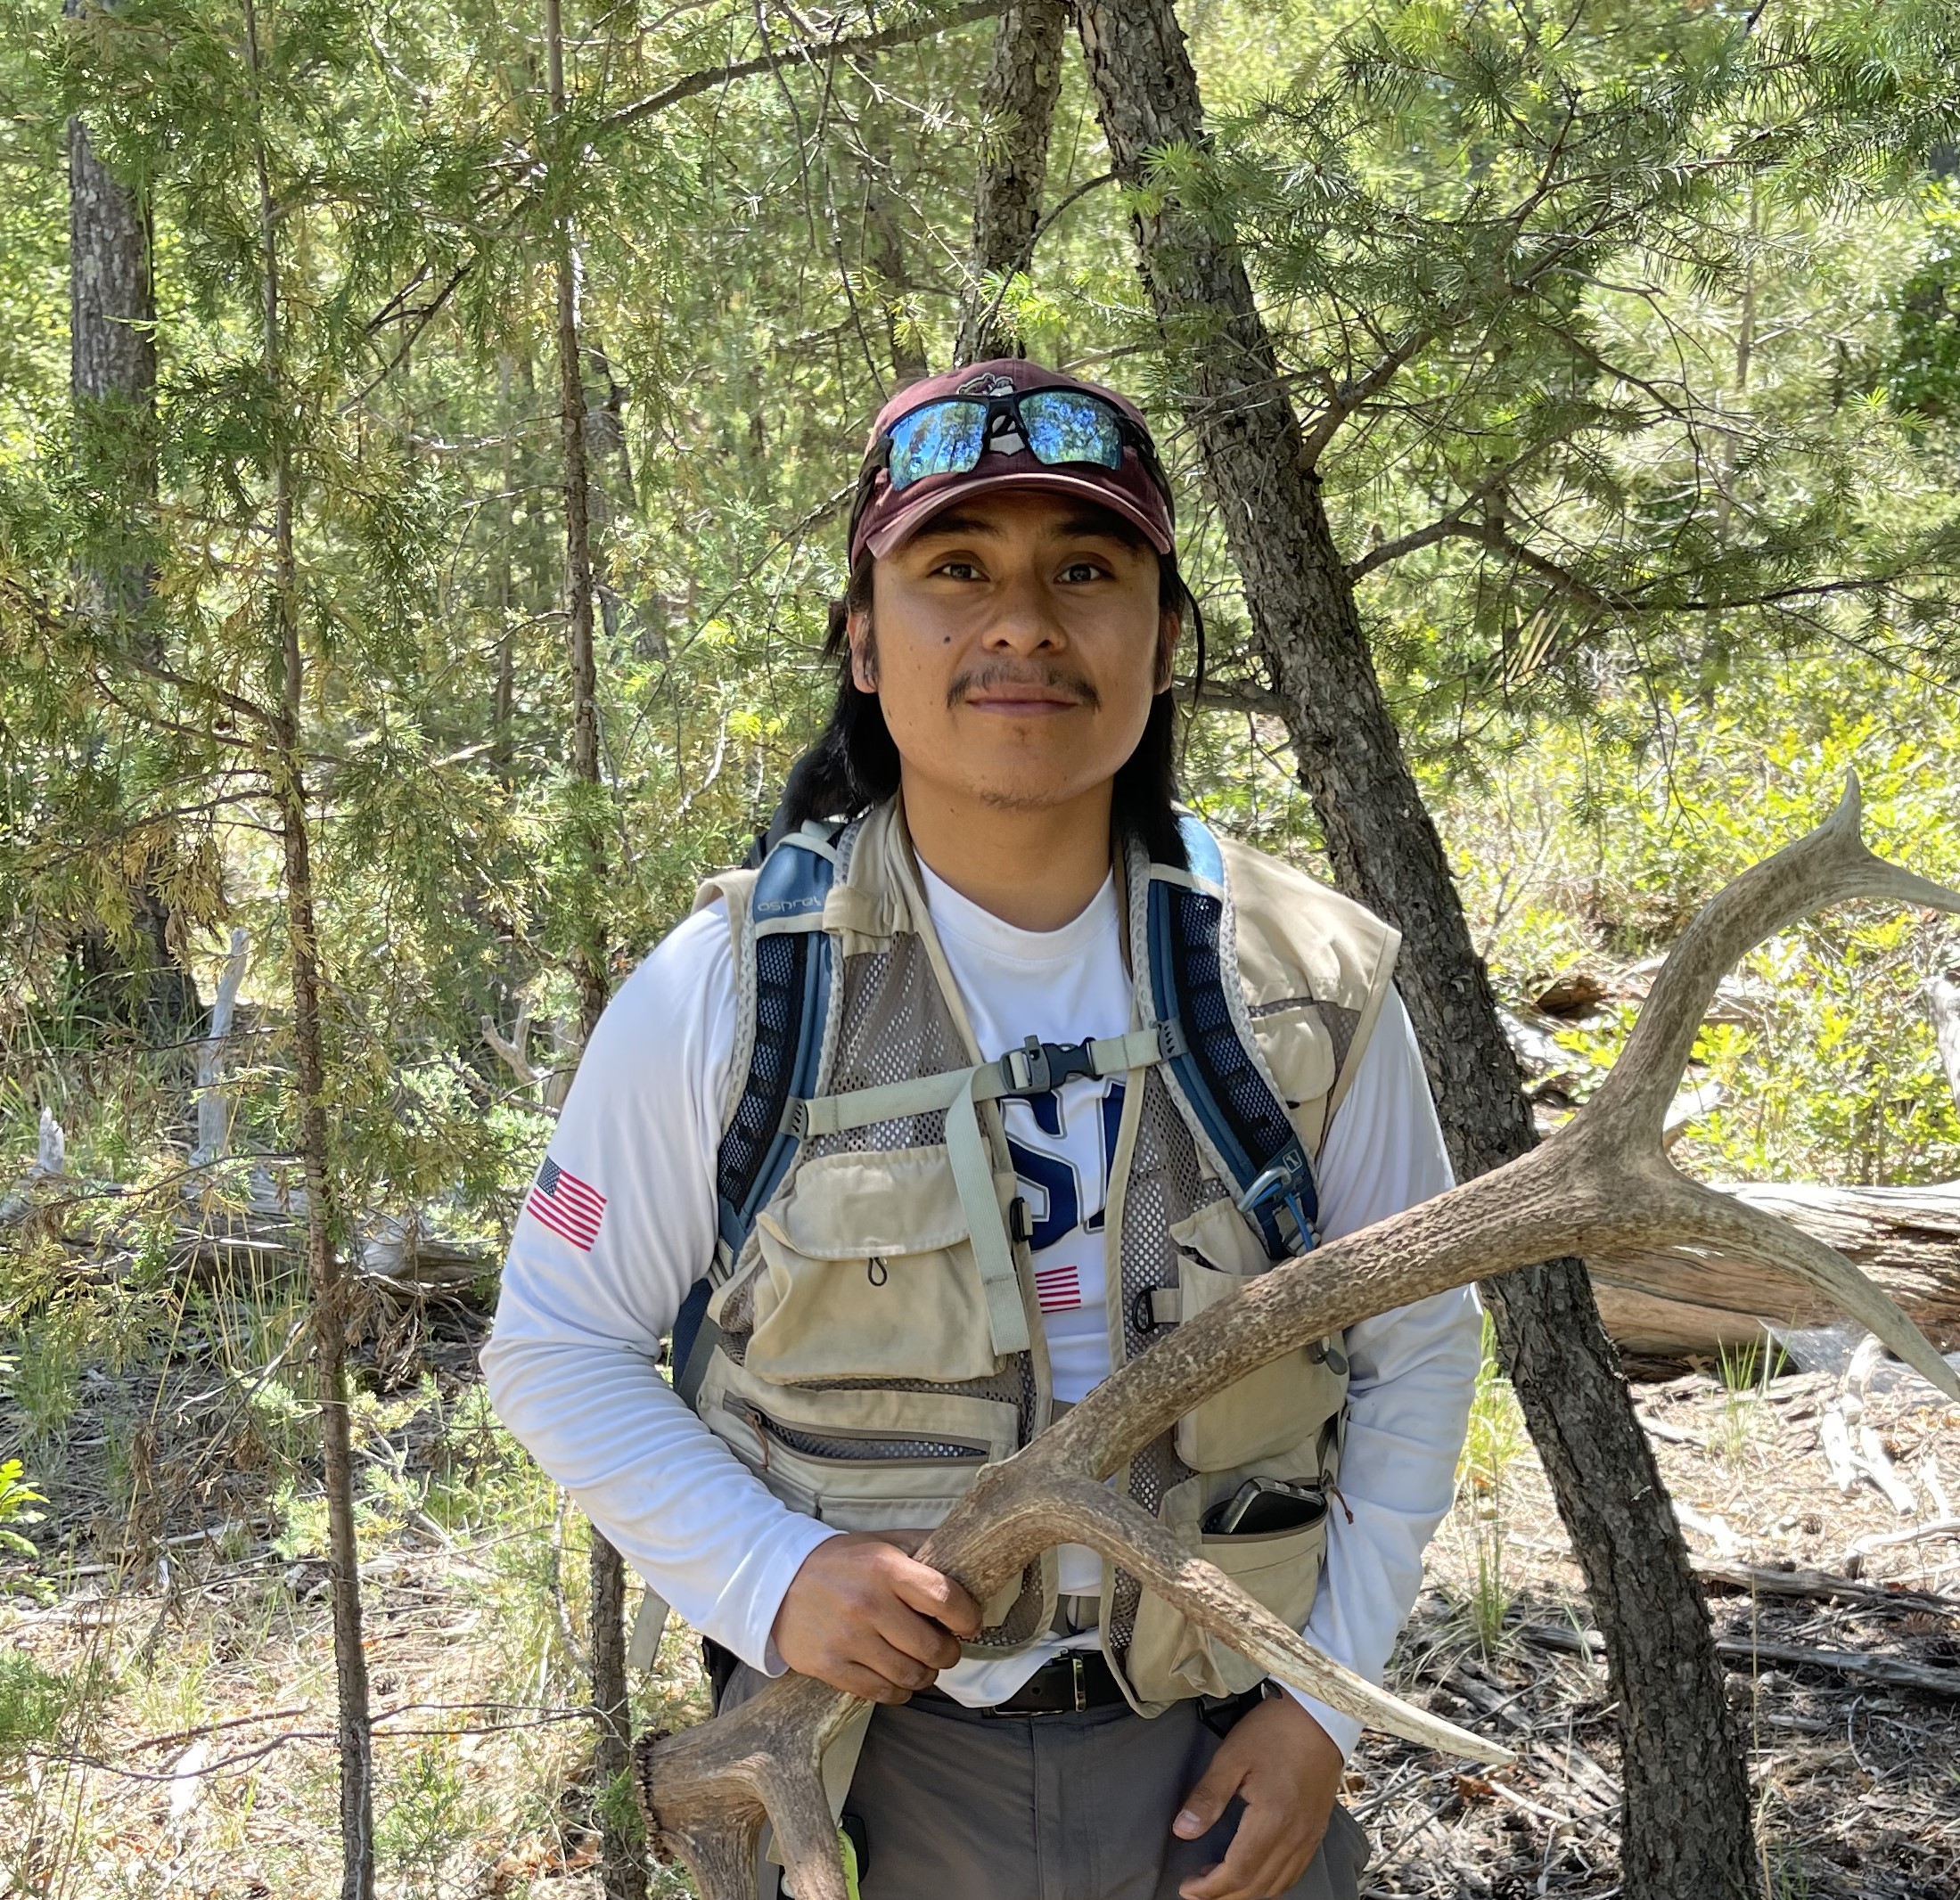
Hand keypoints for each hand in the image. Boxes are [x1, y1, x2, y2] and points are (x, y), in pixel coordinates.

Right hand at [771, 1529, 983, 1703]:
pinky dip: (898, 1690)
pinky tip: (895, 1675)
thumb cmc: (841, 1562)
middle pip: (934, 1648)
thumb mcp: (883, 1542)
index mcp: (886, 1568)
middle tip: (943, 1645)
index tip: (968, 1623)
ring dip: (924, 1674)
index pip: (946, 1600)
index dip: (968, 1618)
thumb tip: (967, 1555)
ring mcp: (848, 1639)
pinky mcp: (830, 1667)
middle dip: (948, 1651)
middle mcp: (869, 1604)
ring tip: (919, 1661)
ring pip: (911, 1676)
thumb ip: (924, 1546)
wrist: (777, 1580)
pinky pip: (882, 1693)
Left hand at [1172, 1694, 1343, 1899]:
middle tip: (1196, 1890)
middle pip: (1258, 1887)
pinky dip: (1270, 1884)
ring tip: (1218, 1883)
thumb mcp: (1232, 1756)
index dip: (1210, 1887)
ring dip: (1247, 1893)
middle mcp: (1295, 1836)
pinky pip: (1294, 1872)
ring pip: (1278, 1885)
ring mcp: (1310, 1836)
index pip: (1238, 1871)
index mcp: (1273, 1819)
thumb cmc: (1275, 1730)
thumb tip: (1182, 1831)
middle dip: (1224, 1896)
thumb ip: (1207, 1797)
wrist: (1321, 1714)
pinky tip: (1254, 1874)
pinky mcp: (1317, 1830)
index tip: (1187, 1887)